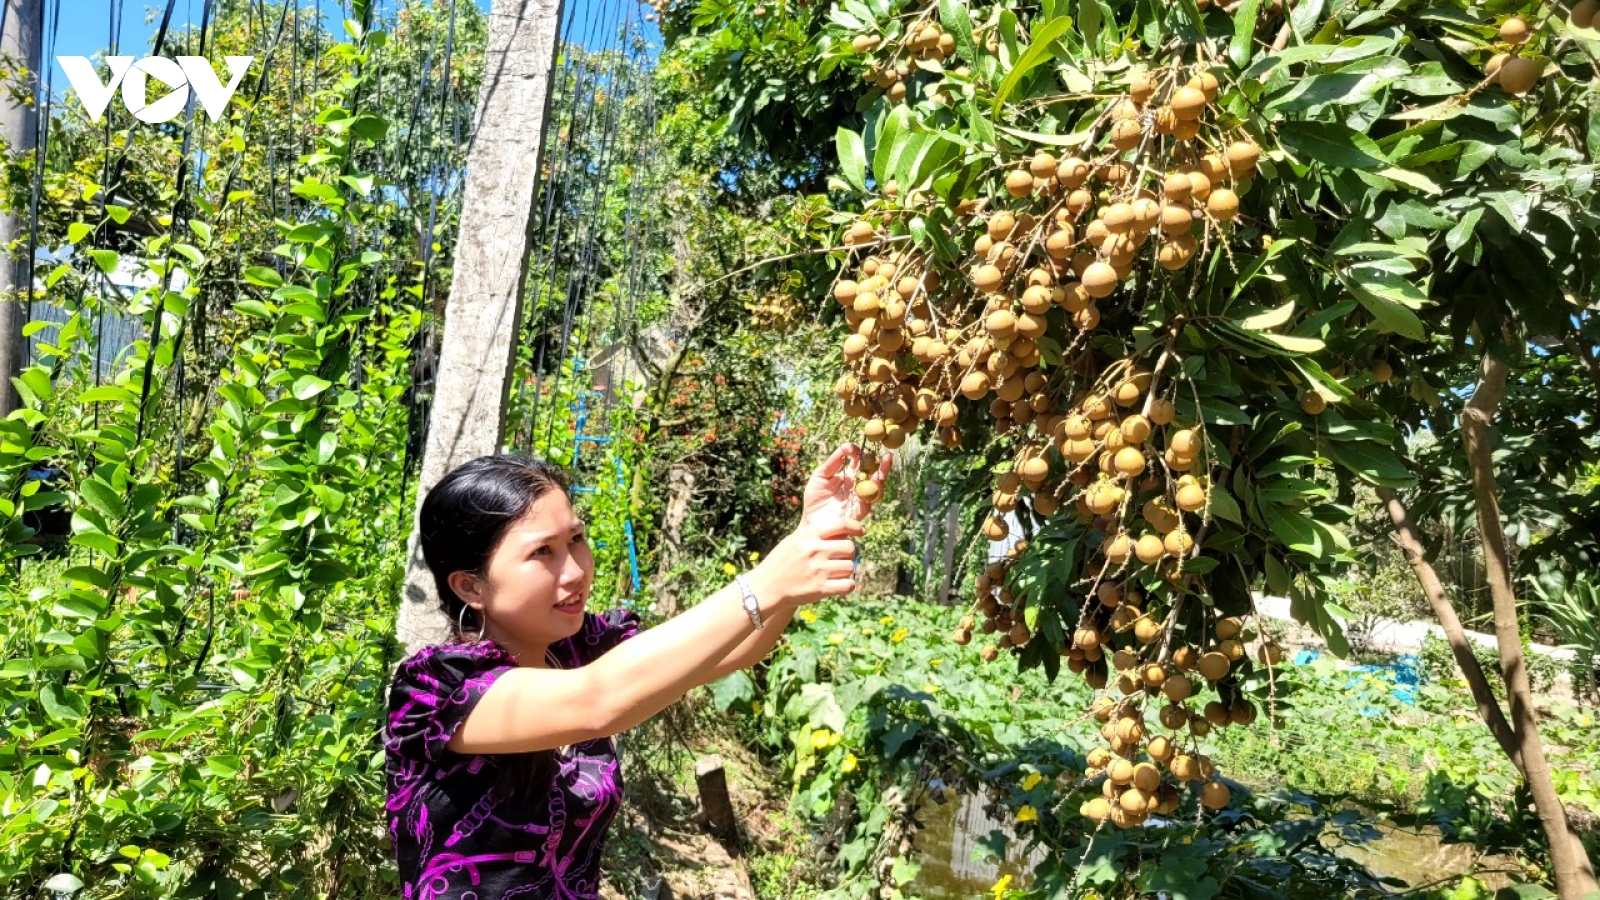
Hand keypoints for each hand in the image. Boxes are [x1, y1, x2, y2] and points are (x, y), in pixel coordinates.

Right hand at [749, 515, 864, 606]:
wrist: (766, 587)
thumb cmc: (781, 562)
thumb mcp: (794, 540)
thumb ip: (816, 535)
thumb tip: (843, 530)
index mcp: (808, 535)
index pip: (841, 524)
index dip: (855, 527)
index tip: (861, 532)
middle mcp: (815, 550)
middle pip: (850, 547)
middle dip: (849, 553)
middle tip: (841, 558)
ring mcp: (818, 570)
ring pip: (850, 567)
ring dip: (846, 570)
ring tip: (835, 573)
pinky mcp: (820, 589)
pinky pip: (848, 585)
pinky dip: (848, 585)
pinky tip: (841, 584)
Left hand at [801, 443, 892, 525]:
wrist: (812, 523)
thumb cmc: (815, 500)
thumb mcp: (820, 476)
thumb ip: (833, 462)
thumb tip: (845, 446)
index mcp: (848, 474)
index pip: (858, 460)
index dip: (857, 452)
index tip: (852, 448)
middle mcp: (857, 484)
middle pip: (872, 471)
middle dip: (880, 462)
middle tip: (885, 452)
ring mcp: (860, 497)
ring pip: (876, 484)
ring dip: (882, 472)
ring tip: (886, 461)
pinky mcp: (861, 508)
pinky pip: (872, 498)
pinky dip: (875, 488)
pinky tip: (877, 479)